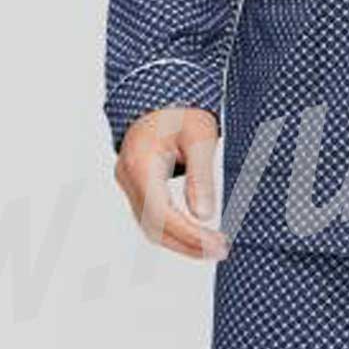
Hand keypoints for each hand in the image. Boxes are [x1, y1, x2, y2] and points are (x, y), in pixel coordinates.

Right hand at [114, 105, 228, 259]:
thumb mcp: (200, 137)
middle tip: (220, 250)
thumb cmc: (180, 112)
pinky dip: (172, 231)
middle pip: (154, 226)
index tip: (216, 244)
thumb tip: (204, 215)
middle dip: (187, 244)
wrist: (160, 98)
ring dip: (180, 242)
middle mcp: (128, 177)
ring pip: (150, 226)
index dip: (189, 235)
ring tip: (212, 247)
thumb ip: (201, 177)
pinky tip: (196, 235)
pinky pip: (150, 217)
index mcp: (141, 164)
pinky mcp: (134, 186)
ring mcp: (128, 183)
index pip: (161, 213)